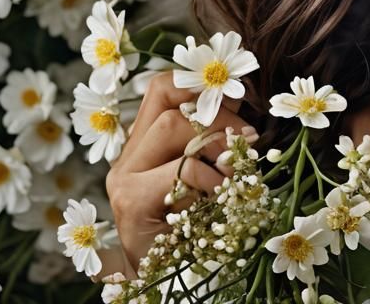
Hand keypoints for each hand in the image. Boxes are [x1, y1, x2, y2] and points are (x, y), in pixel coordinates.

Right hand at [102, 70, 255, 277]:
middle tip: (246, 140)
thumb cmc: (194, 233)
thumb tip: (244, 112)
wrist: (172, 288)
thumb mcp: (206, 179)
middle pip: (169, 102)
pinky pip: (181, 168)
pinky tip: (220, 197)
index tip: (237, 100)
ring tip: (234, 170)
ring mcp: (123, 179)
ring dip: (215, 143)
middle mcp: (126, 158)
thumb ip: (212, 145)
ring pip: (171, 124)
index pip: (162, 88)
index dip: (198, 85)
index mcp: (142, 148)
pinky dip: (211, 179)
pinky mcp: (130, 200)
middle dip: (217, 114)